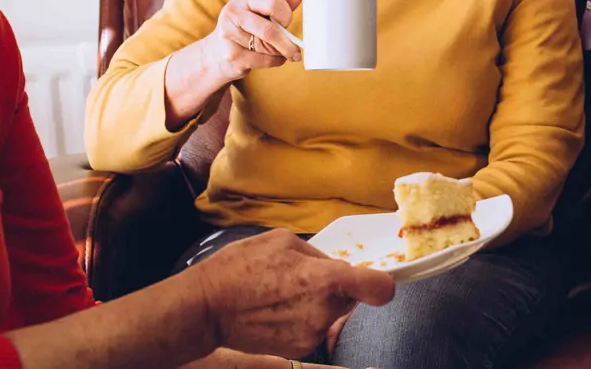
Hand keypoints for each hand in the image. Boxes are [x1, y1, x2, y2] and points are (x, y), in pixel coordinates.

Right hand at [192, 229, 394, 358]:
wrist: (207, 307)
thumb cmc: (241, 267)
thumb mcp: (283, 242)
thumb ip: (318, 254)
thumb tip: (335, 266)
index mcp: (325, 279)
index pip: (378, 287)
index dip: (383, 283)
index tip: (379, 280)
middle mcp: (325, 310)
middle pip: (351, 297)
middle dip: (338, 287)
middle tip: (303, 278)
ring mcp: (312, 333)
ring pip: (332, 313)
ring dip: (319, 304)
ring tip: (284, 293)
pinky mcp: (300, 349)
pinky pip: (315, 328)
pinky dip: (304, 320)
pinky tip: (278, 309)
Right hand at [200, 0, 303, 85]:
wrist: (216, 53)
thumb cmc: (246, 28)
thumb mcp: (260, 10)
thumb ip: (281, 0)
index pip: (273, 1)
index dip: (286, 15)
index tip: (287, 23)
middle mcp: (232, 13)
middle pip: (270, 30)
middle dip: (287, 42)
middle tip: (296, 49)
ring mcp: (229, 35)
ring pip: (268, 47)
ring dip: (280, 53)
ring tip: (279, 51)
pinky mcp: (231, 55)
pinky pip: (263, 60)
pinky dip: (274, 61)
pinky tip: (271, 58)